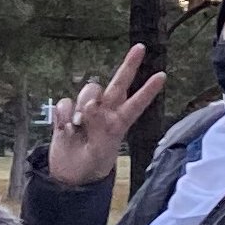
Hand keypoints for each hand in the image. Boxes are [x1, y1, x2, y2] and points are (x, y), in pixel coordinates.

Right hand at [47, 45, 167, 189]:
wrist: (69, 177)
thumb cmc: (90, 166)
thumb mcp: (99, 150)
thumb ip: (98, 126)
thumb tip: (88, 107)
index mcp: (118, 123)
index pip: (136, 104)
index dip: (147, 91)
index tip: (162, 76)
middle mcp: (105, 112)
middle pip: (118, 84)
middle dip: (129, 65)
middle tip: (140, 48)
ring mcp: (85, 111)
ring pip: (89, 90)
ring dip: (84, 101)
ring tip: (79, 123)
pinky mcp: (67, 115)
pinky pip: (65, 103)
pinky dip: (63, 114)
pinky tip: (64, 128)